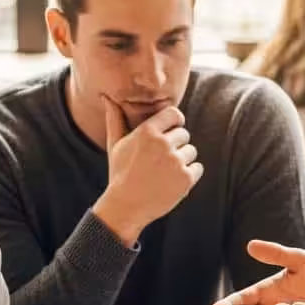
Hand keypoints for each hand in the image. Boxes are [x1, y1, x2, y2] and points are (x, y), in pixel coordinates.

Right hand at [92, 96, 202, 244]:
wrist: (125, 207)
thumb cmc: (120, 174)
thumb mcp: (115, 145)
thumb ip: (115, 118)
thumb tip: (106, 97)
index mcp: (147, 131)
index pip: (175, 114)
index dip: (174, 123)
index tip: (170, 133)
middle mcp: (163, 144)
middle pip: (184, 135)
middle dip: (176, 146)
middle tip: (161, 162)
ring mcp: (176, 162)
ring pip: (191, 152)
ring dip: (183, 161)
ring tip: (165, 173)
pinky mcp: (186, 179)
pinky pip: (197, 168)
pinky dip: (189, 175)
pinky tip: (172, 182)